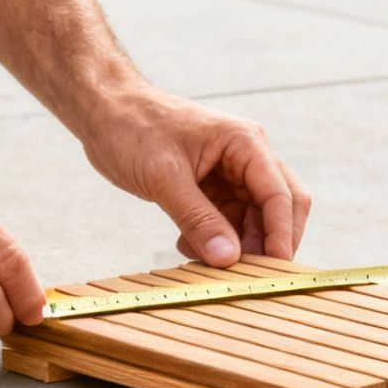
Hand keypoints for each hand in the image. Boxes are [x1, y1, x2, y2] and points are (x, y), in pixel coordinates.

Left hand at [78, 87, 310, 266]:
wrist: (104, 112)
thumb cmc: (133, 127)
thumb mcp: (164, 177)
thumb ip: (198, 219)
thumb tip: (228, 258)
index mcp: (245, 143)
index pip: (280, 194)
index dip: (282, 235)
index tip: (275, 270)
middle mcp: (246, 157)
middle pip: (278, 207)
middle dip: (267, 242)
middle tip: (247, 275)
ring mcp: (230, 174)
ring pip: (253, 219)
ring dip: (237, 246)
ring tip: (204, 261)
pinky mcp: (211, 188)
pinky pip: (227, 222)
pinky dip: (215, 240)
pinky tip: (188, 247)